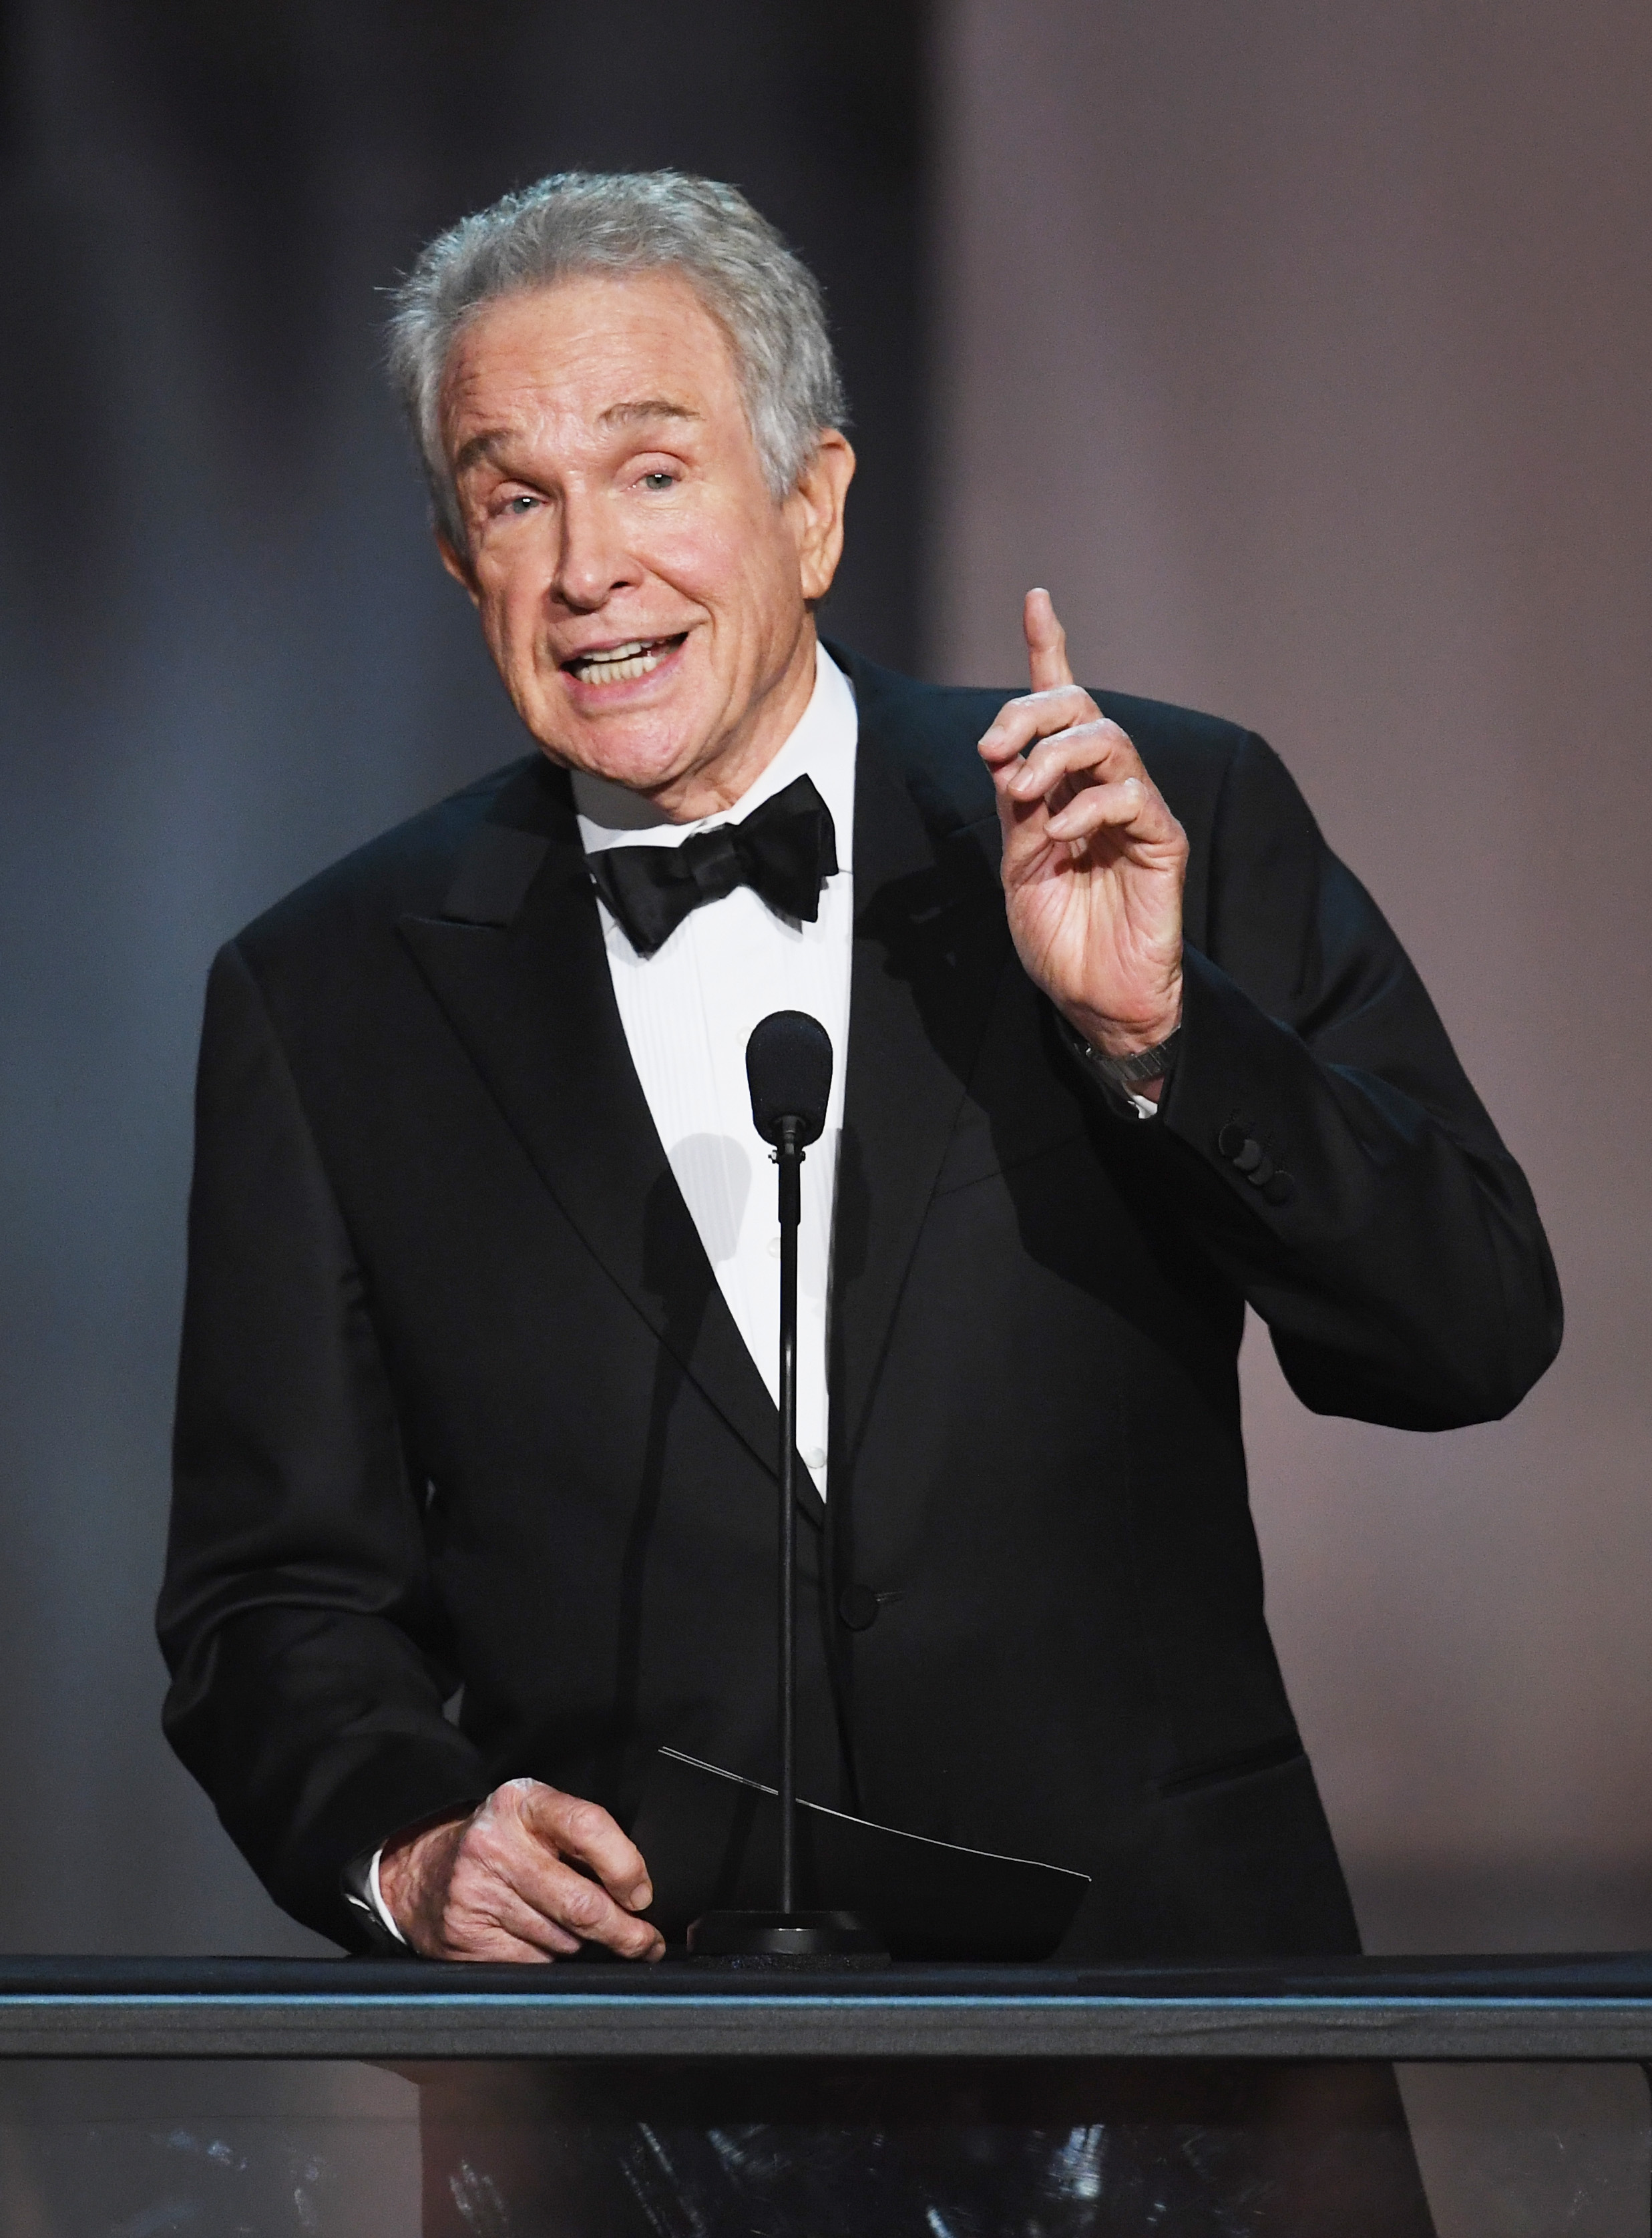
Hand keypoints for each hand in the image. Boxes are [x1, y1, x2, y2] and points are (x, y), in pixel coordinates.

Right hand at [377, 1777, 664, 1962]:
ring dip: (582, 1946)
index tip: (642, 1894)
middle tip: (645, 1941)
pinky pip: (533, 1963)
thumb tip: (639, 1892)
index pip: (589, 1828)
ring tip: (570, 1929)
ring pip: (562, 1940)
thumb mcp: (537, 1819)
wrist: (420, 1870)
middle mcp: (496, 1845)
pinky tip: (537, 1940)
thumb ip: (585, 1840)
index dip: (627, 1868)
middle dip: (625, 1932)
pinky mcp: (465, 1936)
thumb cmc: (499, 1844)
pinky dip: (549, 1959)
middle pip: (581, 1902)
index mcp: (523, 1804)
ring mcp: (477, 1893)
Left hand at [978, 590, 1186, 1059]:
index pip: (1061, 704)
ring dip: (1056, 754)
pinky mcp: (1163, 841)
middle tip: (995, 749)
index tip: (1037, 600)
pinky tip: (1062, 834)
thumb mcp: (1018, 868)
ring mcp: (1136, 811)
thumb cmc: (1059, 937)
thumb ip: (1014, 811)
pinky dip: (1089, 804)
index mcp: (1061, 786)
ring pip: (1110, 739)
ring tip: (1024, 791)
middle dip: (1033, 712)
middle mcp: (1102, 787)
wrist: (1096, 998)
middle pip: (1082, 708)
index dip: (1050, 649)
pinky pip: (1132, 796)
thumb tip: (1005, 758)